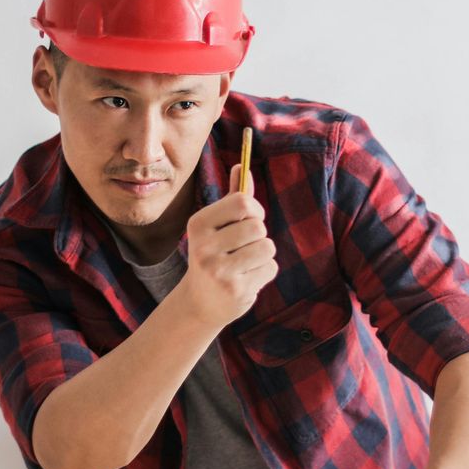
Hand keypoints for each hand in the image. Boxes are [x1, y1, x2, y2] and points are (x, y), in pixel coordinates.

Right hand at [175, 164, 276, 329]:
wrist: (200, 302)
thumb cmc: (214, 254)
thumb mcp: (217, 225)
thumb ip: (232, 197)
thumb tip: (241, 165)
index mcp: (198, 224)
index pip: (242, 202)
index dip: (255, 209)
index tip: (251, 218)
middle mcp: (204, 247)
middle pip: (258, 226)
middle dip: (259, 234)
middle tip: (246, 244)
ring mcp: (219, 271)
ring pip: (267, 247)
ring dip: (264, 253)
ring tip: (247, 262)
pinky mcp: (235, 291)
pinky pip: (270, 268)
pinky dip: (265, 271)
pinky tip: (247, 278)